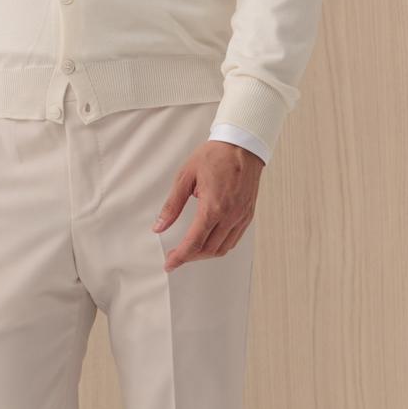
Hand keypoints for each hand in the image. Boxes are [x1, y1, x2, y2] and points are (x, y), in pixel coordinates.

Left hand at [151, 140, 262, 272]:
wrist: (243, 145)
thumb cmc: (216, 155)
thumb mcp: (186, 176)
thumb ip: (172, 205)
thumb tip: (159, 226)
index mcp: (213, 206)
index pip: (194, 242)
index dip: (180, 257)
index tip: (169, 264)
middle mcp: (230, 216)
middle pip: (208, 250)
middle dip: (190, 257)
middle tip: (175, 256)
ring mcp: (241, 217)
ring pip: (223, 248)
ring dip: (205, 254)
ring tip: (190, 250)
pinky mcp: (248, 215)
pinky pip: (234, 240)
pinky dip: (219, 246)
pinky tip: (209, 241)